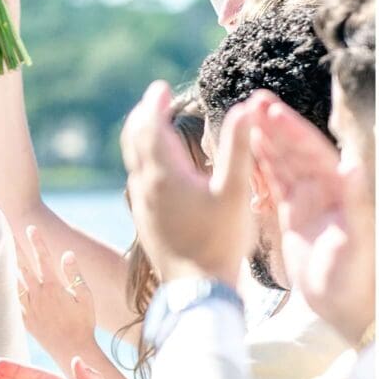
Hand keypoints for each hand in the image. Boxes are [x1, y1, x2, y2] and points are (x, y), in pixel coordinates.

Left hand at [14, 223, 98, 366]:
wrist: (71, 349)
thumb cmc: (83, 323)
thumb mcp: (85, 297)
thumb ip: (75, 274)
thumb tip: (67, 253)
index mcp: (54, 287)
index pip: (43, 258)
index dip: (37, 241)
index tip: (31, 227)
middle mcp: (38, 295)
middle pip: (23, 266)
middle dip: (15, 247)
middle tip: (5, 231)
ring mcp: (29, 307)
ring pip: (14, 281)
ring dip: (8, 265)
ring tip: (0, 251)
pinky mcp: (25, 319)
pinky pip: (12, 300)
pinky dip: (7, 288)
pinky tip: (2, 279)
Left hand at [121, 82, 251, 286]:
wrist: (196, 290)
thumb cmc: (219, 241)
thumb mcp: (235, 191)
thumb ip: (238, 147)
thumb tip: (245, 107)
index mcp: (164, 174)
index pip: (149, 127)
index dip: (154, 104)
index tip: (160, 88)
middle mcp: (145, 188)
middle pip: (133, 142)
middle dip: (143, 117)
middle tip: (154, 100)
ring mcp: (142, 207)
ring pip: (134, 163)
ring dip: (141, 139)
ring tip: (154, 127)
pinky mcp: (146, 223)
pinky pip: (139, 182)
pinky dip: (145, 163)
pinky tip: (160, 171)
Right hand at [250, 90, 376, 347]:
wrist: (346, 306)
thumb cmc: (353, 278)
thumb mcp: (356, 241)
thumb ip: (357, 202)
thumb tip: (354, 166)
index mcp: (338, 190)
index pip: (312, 152)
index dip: (291, 130)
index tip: (270, 111)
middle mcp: (325, 189)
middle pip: (296, 150)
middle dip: (274, 126)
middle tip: (252, 101)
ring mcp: (308, 201)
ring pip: (283, 163)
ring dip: (265, 140)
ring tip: (244, 117)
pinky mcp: (294, 216)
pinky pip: (274, 184)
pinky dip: (261, 166)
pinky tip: (246, 153)